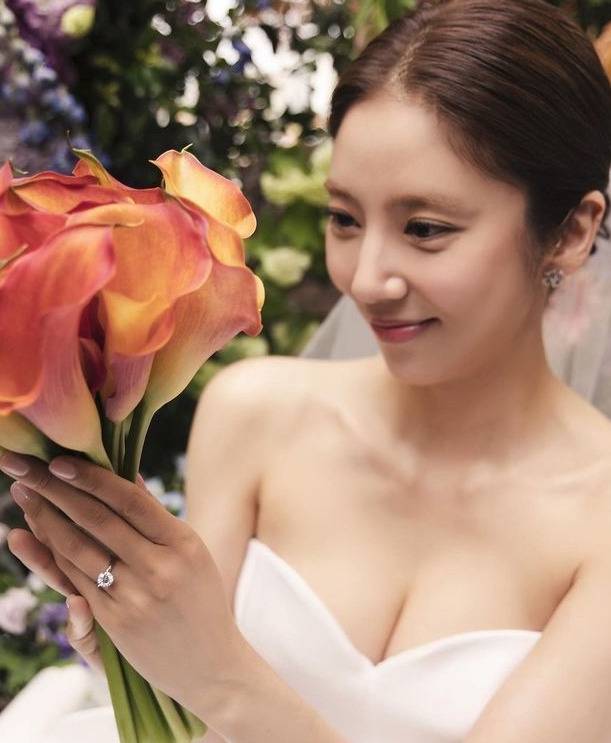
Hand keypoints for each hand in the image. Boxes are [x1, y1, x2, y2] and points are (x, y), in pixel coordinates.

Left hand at [1, 453, 247, 714]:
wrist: (211, 664)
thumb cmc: (201, 600)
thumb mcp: (191, 552)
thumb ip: (156, 517)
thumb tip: (127, 474)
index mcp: (182, 543)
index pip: (130, 501)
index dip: (91, 478)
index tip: (60, 460)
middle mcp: (159, 568)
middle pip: (97, 520)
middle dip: (55, 490)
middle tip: (25, 468)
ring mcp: (134, 597)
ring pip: (78, 550)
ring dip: (44, 519)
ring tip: (23, 495)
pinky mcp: (115, 623)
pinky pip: (75, 581)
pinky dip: (50, 556)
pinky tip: (31, 536)